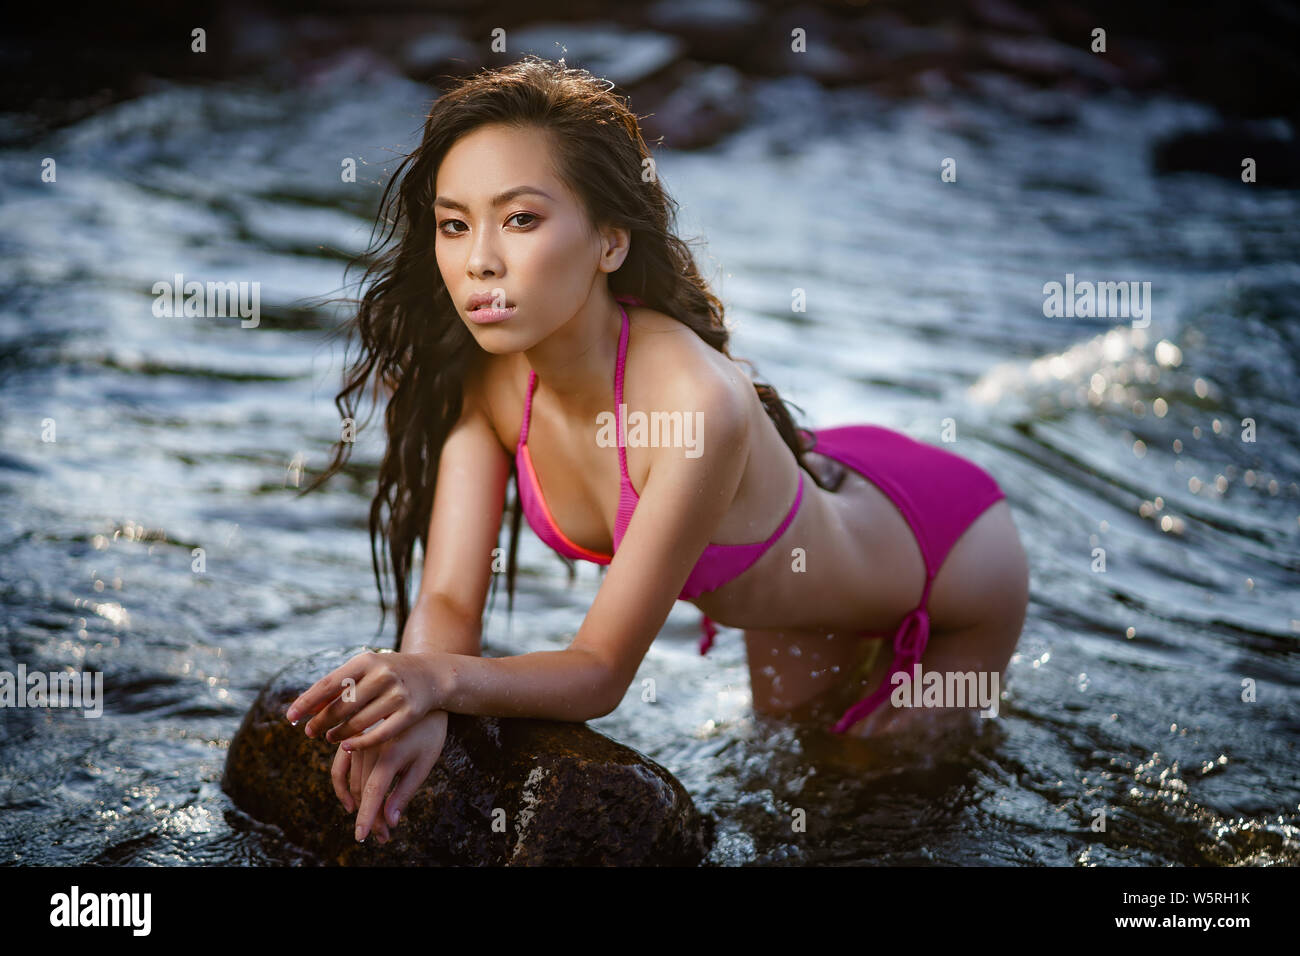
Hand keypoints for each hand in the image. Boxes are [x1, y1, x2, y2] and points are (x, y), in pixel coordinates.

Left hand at [285, 650, 444, 750]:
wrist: (434, 674)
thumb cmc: (391, 674)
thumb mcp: (367, 670)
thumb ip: (339, 686)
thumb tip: (306, 708)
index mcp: (367, 661)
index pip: (329, 684)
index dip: (307, 702)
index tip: (290, 717)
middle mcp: (382, 675)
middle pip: (341, 706)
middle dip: (321, 721)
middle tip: (309, 733)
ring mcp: (398, 694)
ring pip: (358, 722)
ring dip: (338, 734)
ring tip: (328, 738)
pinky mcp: (410, 713)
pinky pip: (379, 735)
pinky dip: (360, 743)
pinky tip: (348, 747)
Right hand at [332, 710, 449, 842]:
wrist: (422, 694)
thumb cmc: (429, 732)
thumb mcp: (424, 762)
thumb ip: (405, 791)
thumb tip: (389, 821)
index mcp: (390, 753)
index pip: (373, 793)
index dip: (367, 817)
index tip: (361, 837)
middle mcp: (369, 747)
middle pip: (362, 791)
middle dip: (371, 816)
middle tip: (382, 835)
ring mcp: (358, 741)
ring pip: (351, 781)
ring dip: (358, 805)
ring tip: (372, 823)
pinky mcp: (353, 737)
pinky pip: (339, 766)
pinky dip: (341, 785)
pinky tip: (349, 801)